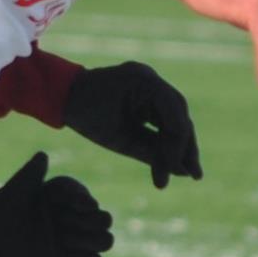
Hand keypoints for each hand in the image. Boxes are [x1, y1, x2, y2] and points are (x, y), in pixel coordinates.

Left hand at [0, 152, 112, 256]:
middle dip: (92, 220)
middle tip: (66, 227)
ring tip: (67, 242)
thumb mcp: (11, 195)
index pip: (80, 194)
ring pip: (103, 240)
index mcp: (52, 199)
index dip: (82, 198)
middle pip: (100, 217)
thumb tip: (44, 155)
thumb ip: (29, 175)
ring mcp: (66, 242)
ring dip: (94, 240)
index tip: (78, 203)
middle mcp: (63, 218)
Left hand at [61, 60, 201, 187]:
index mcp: (144, 81)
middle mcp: (151, 80)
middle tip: (195, 176)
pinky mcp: (146, 95)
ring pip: (175, 120)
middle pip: (180, 117)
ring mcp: (150, 86)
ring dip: (180, 146)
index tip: (177, 171)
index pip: (175, 115)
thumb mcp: (117, 139)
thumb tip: (180, 171)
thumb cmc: (84, 114)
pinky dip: (167, 140)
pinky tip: (173, 162)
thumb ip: (150, 152)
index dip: (179, 146)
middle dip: (186, 148)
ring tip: (189, 174)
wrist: (62, 95)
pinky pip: (162, 119)